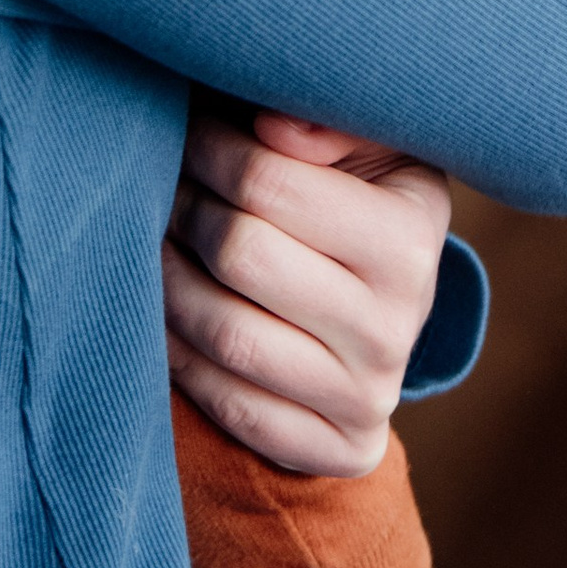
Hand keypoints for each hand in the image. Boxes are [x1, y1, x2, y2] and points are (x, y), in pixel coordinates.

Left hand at [163, 109, 453, 477]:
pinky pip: (231, 405)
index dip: (210, 149)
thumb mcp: (367, 141)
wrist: (389, 304)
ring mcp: (370, 395)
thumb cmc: (359, 195)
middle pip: (239, 254)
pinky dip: (182, 357)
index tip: (192, 134)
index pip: (267, 181)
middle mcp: (397, 324)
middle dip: (185, 209)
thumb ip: (325, 118)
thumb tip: (270, 129)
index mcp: (410, 235)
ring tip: (156, 241)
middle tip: (167, 187)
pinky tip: (169, 313)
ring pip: (225, 333)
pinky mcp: (343, 448)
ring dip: (168, 281)